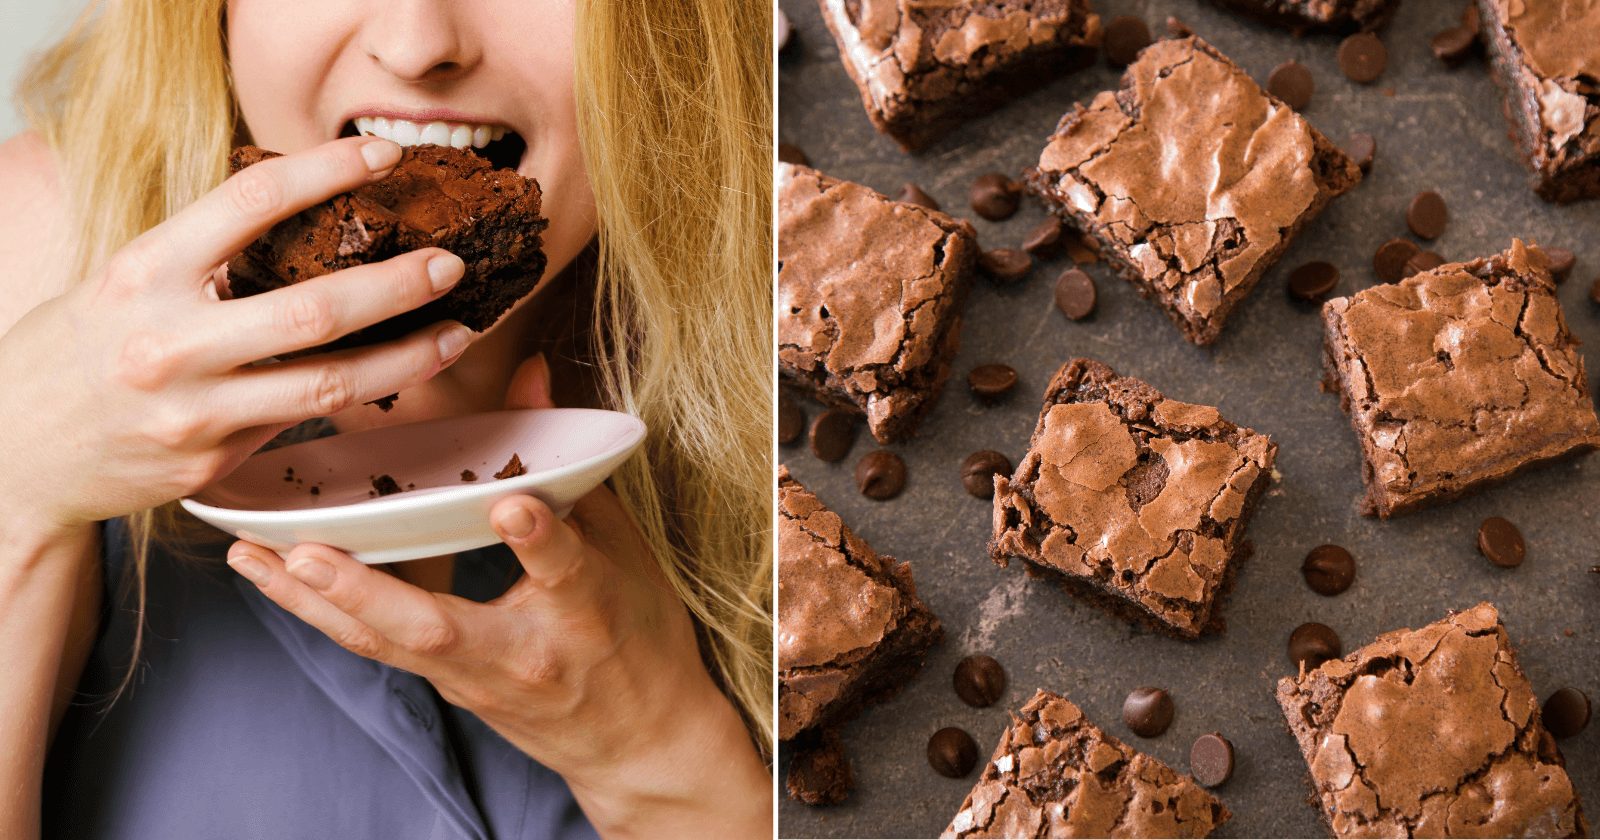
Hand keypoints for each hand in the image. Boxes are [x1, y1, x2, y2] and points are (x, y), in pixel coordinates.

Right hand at [0, 136, 477, 537]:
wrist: (14, 453)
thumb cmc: (77, 352)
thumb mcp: (122, 281)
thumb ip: (201, 258)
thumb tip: (304, 215)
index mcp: (142, 275)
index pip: (249, 205)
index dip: (326, 173)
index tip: (383, 155)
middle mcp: (169, 345)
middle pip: (312, 311)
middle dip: (396, 287)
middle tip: (450, 264)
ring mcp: (195, 413)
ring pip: (328, 386)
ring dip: (407, 358)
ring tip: (459, 333)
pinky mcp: (213, 463)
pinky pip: (302, 424)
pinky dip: (359, 397)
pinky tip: (401, 375)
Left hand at [224, 357, 770, 837]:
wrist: (637, 746)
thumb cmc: (641, 641)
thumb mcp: (631, 554)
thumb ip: (573, 470)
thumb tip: (536, 375)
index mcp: (589, 614)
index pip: (563, 572)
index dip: (538, 537)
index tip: (510, 504)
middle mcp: (524, 655)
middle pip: (437, 628)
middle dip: (366, 592)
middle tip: (307, 554)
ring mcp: (477, 679)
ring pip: (385, 644)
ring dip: (312, 604)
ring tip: (253, 557)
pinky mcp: (447, 686)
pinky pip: (377, 648)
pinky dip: (323, 613)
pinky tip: (278, 580)